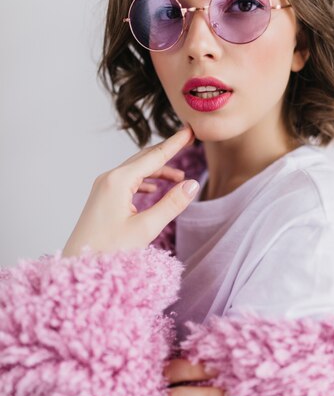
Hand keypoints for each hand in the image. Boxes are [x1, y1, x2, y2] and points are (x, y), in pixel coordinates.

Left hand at [62, 126, 197, 256]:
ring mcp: (103, 187)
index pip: (153, 156)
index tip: (189, 130)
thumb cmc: (108, 250)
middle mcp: (108, 178)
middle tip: (189, 143)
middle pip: (144, 159)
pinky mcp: (102, 198)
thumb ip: (171, 205)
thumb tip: (192, 185)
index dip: (175, 144)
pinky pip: (127, 182)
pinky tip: (154, 189)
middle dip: (167, 153)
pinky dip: (145, 181)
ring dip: (158, 171)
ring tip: (179, 178)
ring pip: (136, 170)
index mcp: (118, 181)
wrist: (78, 266)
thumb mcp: (146, 228)